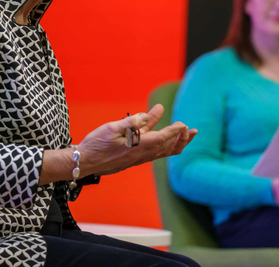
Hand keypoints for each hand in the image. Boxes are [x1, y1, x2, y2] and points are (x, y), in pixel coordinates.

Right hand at [78, 104, 197, 176]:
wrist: (85, 162)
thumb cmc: (96, 144)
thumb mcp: (112, 128)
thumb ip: (131, 122)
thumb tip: (147, 116)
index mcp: (137, 146)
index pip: (162, 138)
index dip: (174, 131)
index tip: (183, 124)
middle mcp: (141, 155)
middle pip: (167, 147)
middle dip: (182, 139)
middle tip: (194, 130)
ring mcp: (138, 158)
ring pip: (163, 152)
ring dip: (177, 144)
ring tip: (187, 137)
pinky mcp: (133, 159)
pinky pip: (155, 153)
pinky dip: (165, 146)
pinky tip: (164, 140)